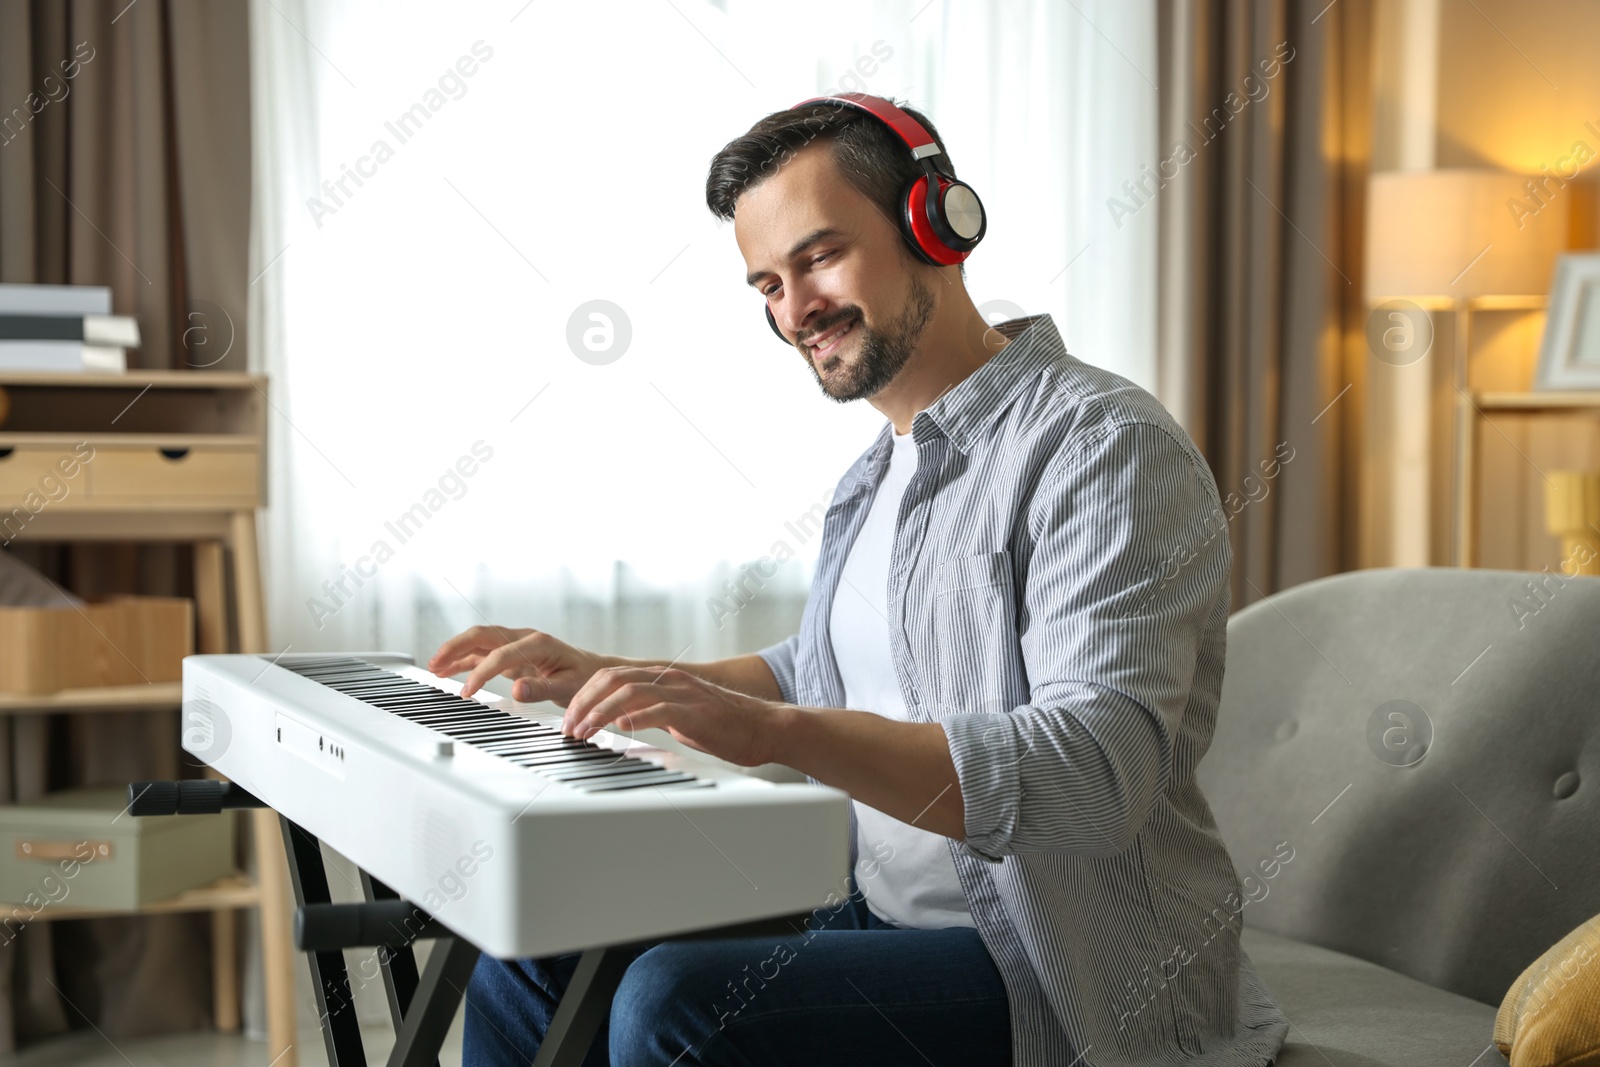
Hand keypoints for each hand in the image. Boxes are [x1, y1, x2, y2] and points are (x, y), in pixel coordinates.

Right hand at [428, 625, 608, 705]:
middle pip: (483, 635)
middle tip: (434, 663)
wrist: (593, 672)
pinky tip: (448, 670)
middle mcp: (524, 639)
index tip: (467, 693)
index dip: (481, 673)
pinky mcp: (512, 656)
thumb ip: (542, 688)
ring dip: (455, 651)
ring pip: (479, 642)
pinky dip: (464, 660)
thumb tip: (517, 689)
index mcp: (538, 643)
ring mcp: (516, 646)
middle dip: (456, 646)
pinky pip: (483, 654)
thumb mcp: (569, 686)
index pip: (501, 655)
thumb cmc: (585, 678)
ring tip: (433, 666)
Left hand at [563, 665, 782, 766]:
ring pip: (630, 691)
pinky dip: (636, 717)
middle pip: (613, 680)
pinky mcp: (696, 712)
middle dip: (584, 703)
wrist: (761, 728)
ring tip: (586, 732)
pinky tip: (620, 727)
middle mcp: (669, 679)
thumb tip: (620, 720)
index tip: (570, 719)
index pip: (611, 677)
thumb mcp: (677, 715)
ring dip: (601, 713)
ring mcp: (683, 693)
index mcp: (662, 678)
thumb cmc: (721, 726)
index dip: (585, 696)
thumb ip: (650, 712)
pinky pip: (660, 710)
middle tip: (569, 727)